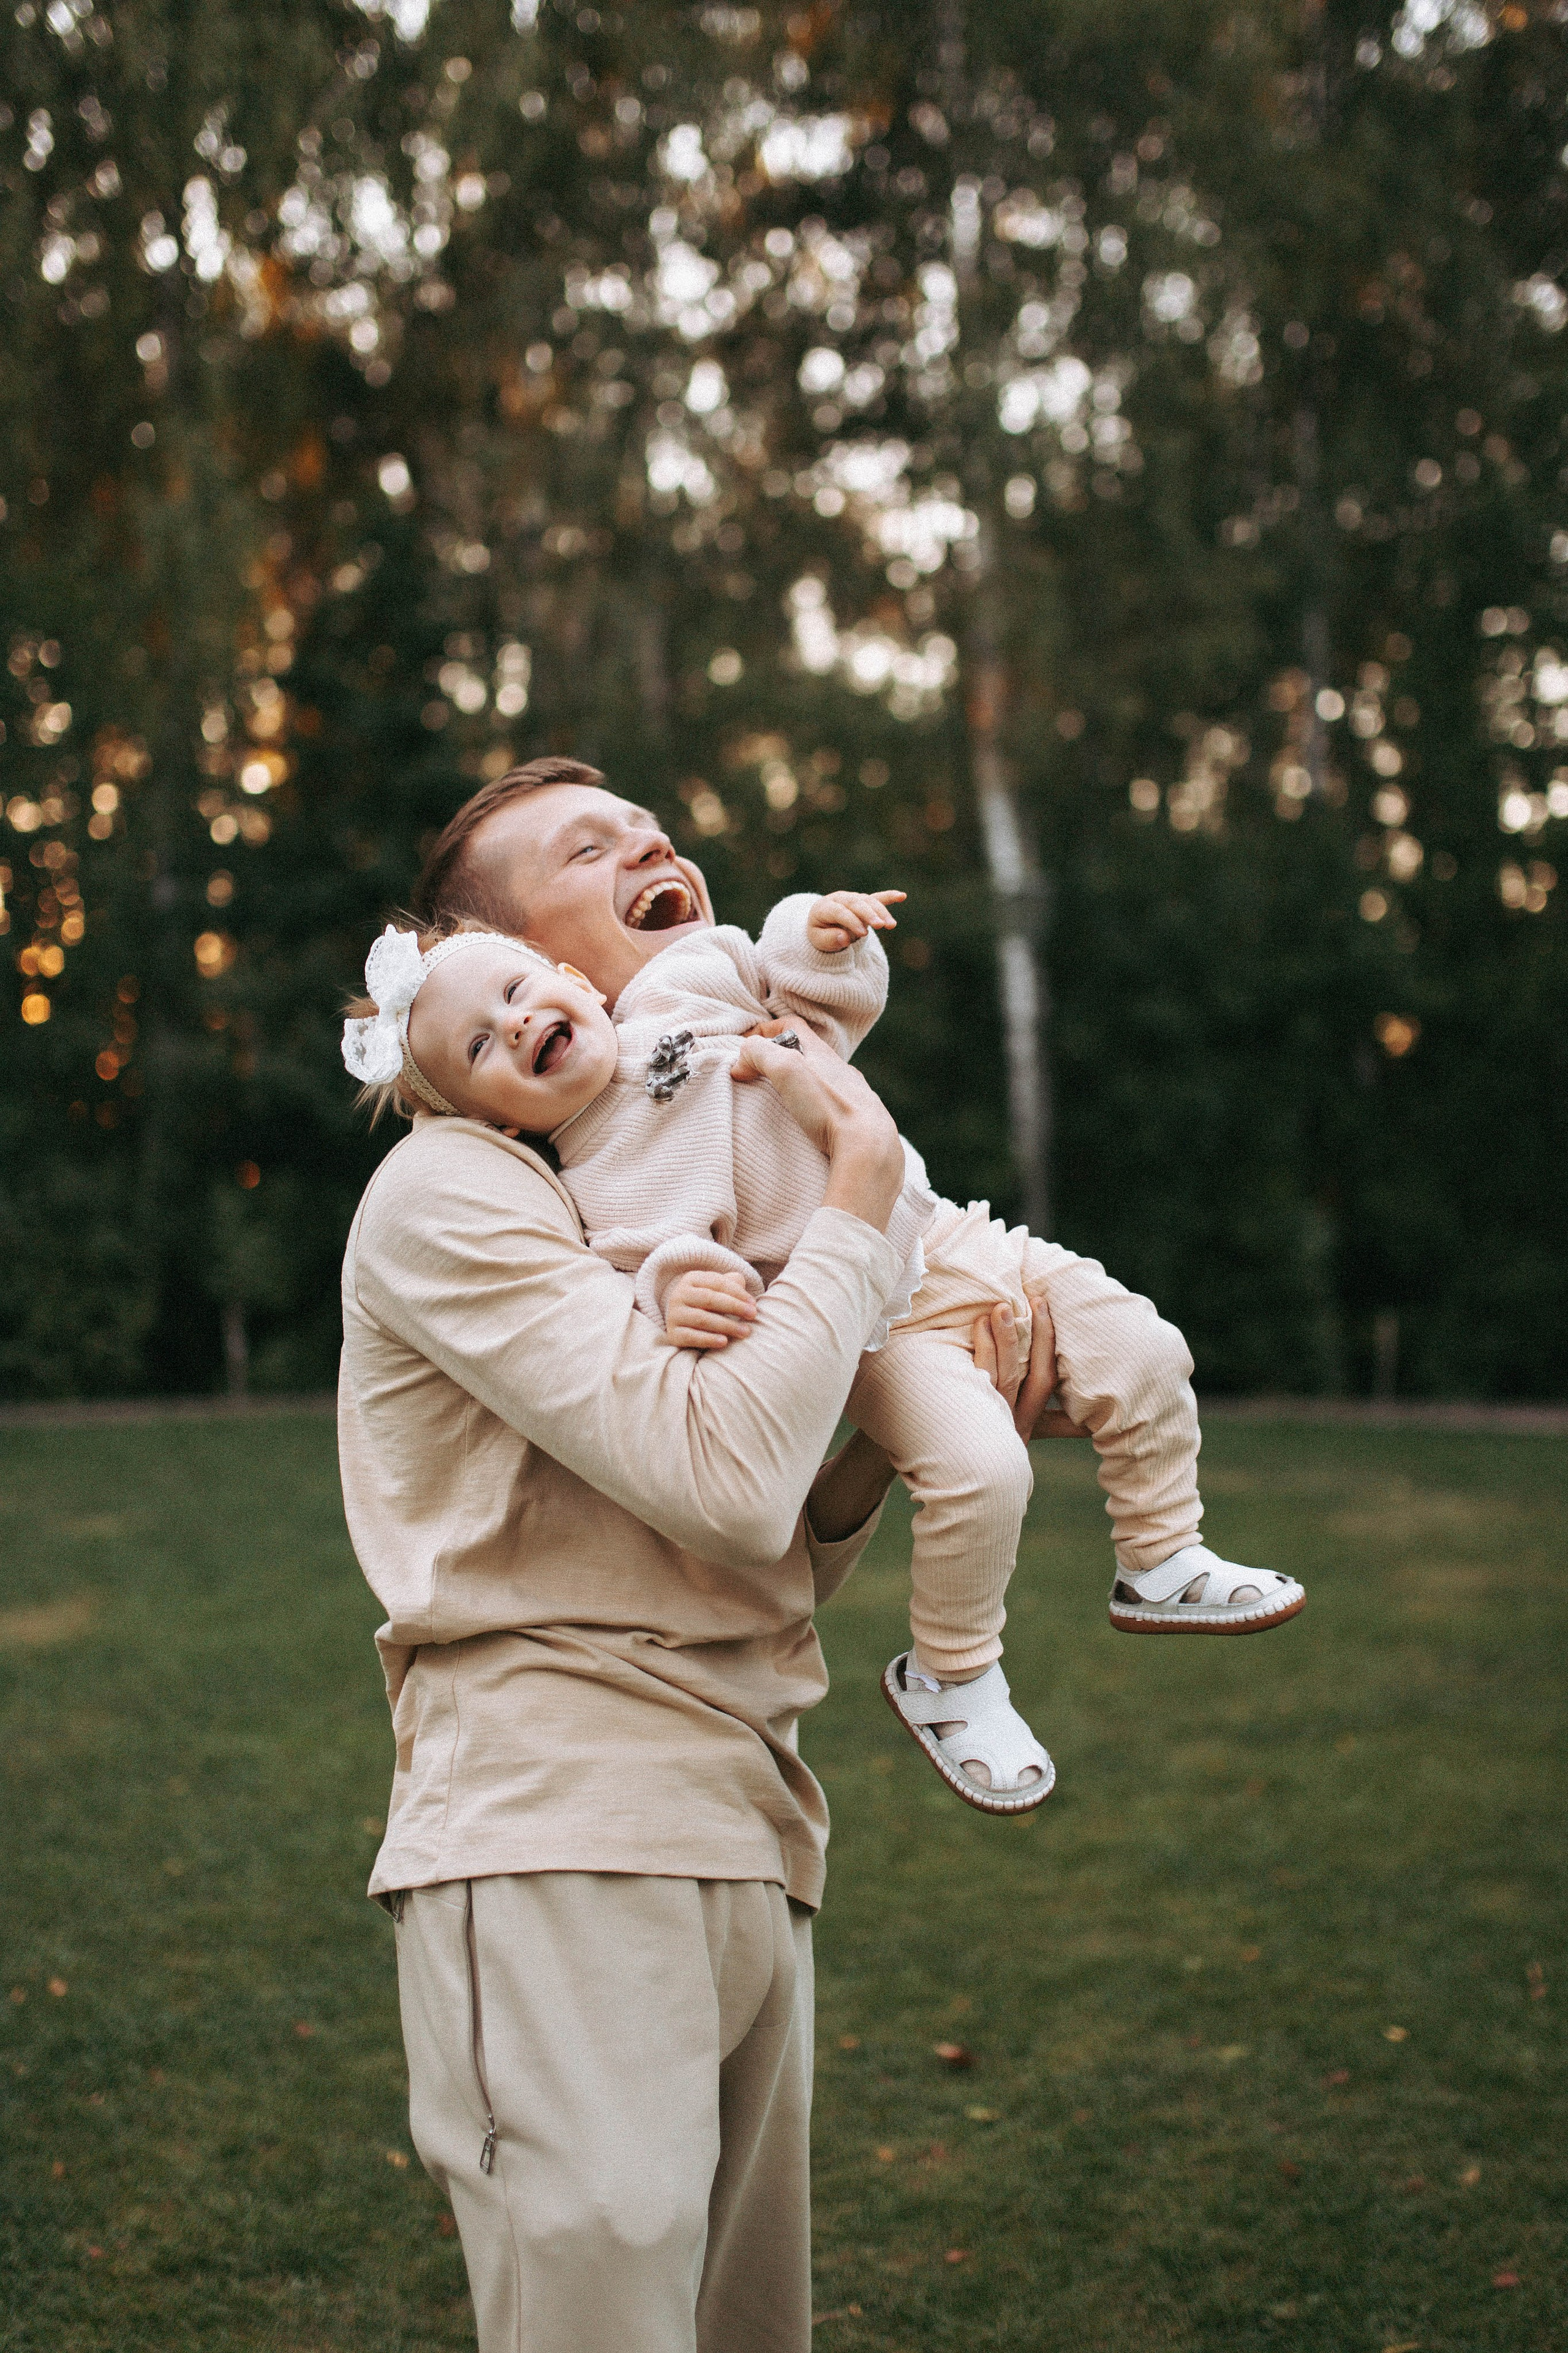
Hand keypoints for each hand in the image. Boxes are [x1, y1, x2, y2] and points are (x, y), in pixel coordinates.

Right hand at [663, 1269, 758, 1350]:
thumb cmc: (708, 1305)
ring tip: (745, 1331)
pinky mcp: (673, 1333)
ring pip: (702, 1319)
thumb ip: (731, 1283)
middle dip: (734, 1307)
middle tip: (753, 1315)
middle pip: (709, 1299)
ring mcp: (673, 1315)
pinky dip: (708, 1339)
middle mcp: (678, 1295)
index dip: (737, 1292)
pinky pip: (691, 1337)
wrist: (684, 1324)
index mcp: (691, 1279)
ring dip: (726, 1325)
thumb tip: (741, 1282)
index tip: (754, 1304)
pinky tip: (724, 1342)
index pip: (717, 1283)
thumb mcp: (717, 1290)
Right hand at [731, 1022, 903, 1231]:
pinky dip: (817, 1111)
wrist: (870, 1149)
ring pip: (824, 1083)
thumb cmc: (829, 1106)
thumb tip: (740, 1064)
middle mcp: (843, 1071)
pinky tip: (810, 1127)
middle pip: (808, 1055)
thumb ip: (759, 1054)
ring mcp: (855, 1098)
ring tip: (781, 1105)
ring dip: (801, 1088)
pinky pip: (835, 1109)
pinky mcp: (859, 1125)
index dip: (766, 1030)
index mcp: (824, 1054)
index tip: (747, 1049)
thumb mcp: (786, 1068)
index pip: (792, 1026)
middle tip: (759, 1078)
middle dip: (781, 1062)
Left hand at [806, 889, 904, 953]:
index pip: (840, 912)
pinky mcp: (863, 901)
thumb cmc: (820, 933)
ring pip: (869, 902)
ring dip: (881, 912)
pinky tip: (902, 896)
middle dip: (869, 914)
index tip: (863, 934)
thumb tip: (844, 938)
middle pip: (856, 904)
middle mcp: (840, 898)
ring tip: (891, 925)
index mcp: (824, 907)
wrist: (822, 924)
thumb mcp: (818, 940)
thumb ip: (829, 940)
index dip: (852, 921)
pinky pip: (877, 898)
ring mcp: (852, 898)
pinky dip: (889, 897)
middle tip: (881, 926)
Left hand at [971, 1286, 1090, 1440]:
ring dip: (1003, 1340)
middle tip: (1034, 1300)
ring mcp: (991, 1416)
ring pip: (1002, 1376)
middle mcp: (1014, 1417)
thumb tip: (1095, 1416)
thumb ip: (1061, 1423)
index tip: (1044, 1304)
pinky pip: (973, 1381)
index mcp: (1031, 1417)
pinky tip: (976, 1328)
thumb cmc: (998, 1443)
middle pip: (1032, 1375)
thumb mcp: (1031, 1433)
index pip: (1047, 1378)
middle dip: (1036, 1336)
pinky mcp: (966, 1413)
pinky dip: (977, 1353)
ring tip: (1001, 1308)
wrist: (965, 1476)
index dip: (1048, 1342)